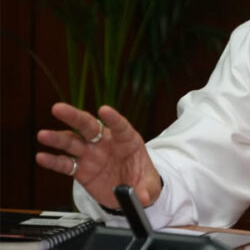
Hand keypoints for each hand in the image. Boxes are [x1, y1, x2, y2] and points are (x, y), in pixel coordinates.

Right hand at [36, 103, 161, 209]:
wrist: (132, 192)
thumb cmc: (142, 181)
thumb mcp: (150, 187)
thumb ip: (146, 191)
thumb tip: (141, 198)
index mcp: (127, 141)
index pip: (120, 126)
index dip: (113, 118)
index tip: (104, 110)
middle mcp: (106, 143)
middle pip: (89, 126)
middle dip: (74, 117)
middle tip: (58, 108)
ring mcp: (92, 155)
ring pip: (73, 142)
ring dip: (58, 138)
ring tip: (43, 135)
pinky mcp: (81, 170)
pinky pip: (66, 164)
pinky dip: (54, 161)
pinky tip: (42, 157)